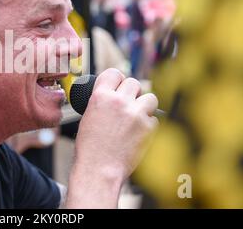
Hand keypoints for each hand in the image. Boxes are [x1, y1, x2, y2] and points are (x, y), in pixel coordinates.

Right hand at [66, 68, 157, 207]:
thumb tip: (114, 95)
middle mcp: (119, 101)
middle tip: (128, 105)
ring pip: (150, 97)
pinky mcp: (149, 128)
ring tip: (137, 118)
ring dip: (145, 106)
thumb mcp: (88, 116)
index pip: (114, 73)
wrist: (99, 170)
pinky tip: (138, 134)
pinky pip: (155, 118)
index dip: (117, 80)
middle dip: (132, 93)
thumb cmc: (90, 148)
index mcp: (100, 96)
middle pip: (134, 83)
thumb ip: (102, 101)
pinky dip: (149, 125)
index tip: (119, 86)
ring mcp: (136, 114)